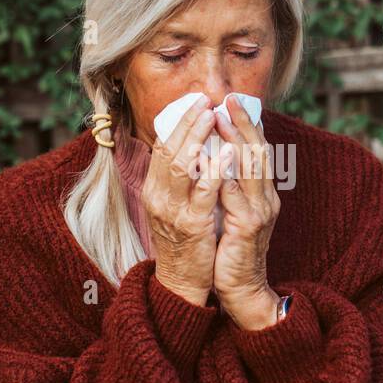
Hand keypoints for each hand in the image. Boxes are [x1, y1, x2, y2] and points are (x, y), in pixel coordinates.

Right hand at [143, 96, 225, 306]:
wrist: (182, 282)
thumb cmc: (184, 242)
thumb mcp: (175, 206)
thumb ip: (180, 180)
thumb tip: (193, 148)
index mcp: (154, 189)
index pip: (163, 147)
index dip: (179, 122)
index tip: (196, 102)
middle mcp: (158, 197)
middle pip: (170, 150)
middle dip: (188, 122)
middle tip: (205, 100)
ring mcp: (173, 211)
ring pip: (182, 165)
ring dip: (198, 138)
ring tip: (213, 116)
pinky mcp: (191, 225)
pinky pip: (203, 193)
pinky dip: (215, 171)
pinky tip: (227, 154)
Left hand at [212, 95, 281, 329]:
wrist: (243, 288)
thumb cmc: (232, 249)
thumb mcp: (233, 212)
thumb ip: (230, 186)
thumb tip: (218, 157)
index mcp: (263, 193)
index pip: (258, 151)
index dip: (248, 125)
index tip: (234, 102)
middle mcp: (266, 198)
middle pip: (258, 152)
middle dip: (244, 124)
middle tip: (229, 100)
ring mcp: (260, 211)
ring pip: (250, 169)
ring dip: (236, 142)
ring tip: (221, 120)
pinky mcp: (247, 227)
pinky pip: (235, 196)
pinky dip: (226, 176)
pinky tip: (215, 161)